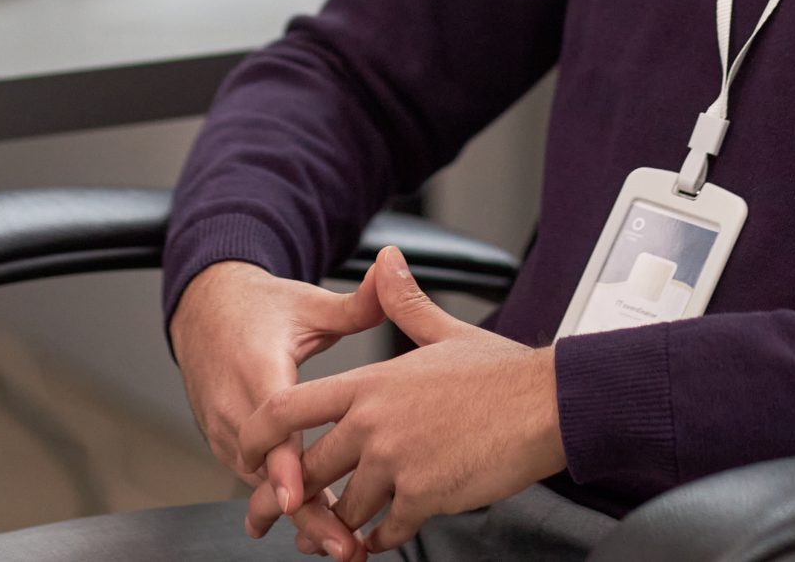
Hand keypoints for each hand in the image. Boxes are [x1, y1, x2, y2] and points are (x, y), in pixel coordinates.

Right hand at [170, 259, 384, 560]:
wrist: (205, 309)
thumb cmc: (260, 308)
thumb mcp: (307, 303)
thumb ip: (354, 303)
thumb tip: (390, 272)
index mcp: (256, 367)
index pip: (270, 424)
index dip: (284, 465)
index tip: (300, 497)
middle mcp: (233, 404)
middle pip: (266, 471)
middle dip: (305, 512)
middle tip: (344, 545)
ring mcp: (224, 428)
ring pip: (260, 484)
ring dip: (299, 517)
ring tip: (343, 547)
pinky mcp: (226, 442)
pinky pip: (256, 480)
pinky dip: (286, 503)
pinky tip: (322, 528)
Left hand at [239, 246, 566, 552]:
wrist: (547, 404)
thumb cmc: (500, 373)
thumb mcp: (442, 332)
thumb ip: (402, 303)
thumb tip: (387, 260)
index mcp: (370, 383)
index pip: (287, 409)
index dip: (257, 437)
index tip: (248, 455)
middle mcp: (373, 423)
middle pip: (309, 469)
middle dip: (288, 502)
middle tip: (275, 519)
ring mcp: (397, 462)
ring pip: (345, 507)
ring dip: (338, 527)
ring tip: (336, 536)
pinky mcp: (424, 496)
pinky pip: (385, 530)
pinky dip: (379, 540)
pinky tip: (381, 539)